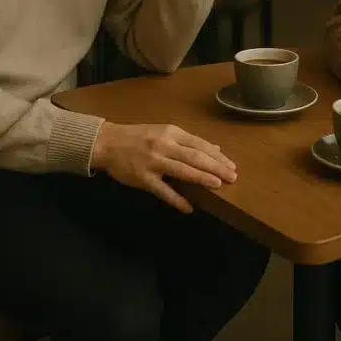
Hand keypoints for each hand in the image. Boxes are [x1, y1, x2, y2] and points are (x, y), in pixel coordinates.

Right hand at [91, 121, 237, 212]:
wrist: (107, 142)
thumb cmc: (138, 137)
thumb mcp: (164, 132)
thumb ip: (188, 141)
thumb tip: (215, 148)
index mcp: (171, 132)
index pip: (199, 144)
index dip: (217, 156)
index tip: (232, 165)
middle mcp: (164, 145)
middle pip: (195, 157)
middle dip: (216, 167)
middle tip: (232, 177)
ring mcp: (153, 161)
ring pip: (182, 170)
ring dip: (201, 178)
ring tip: (217, 185)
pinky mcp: (142, 177)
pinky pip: (162, 190)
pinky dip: (176, 199)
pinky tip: (188, 207)